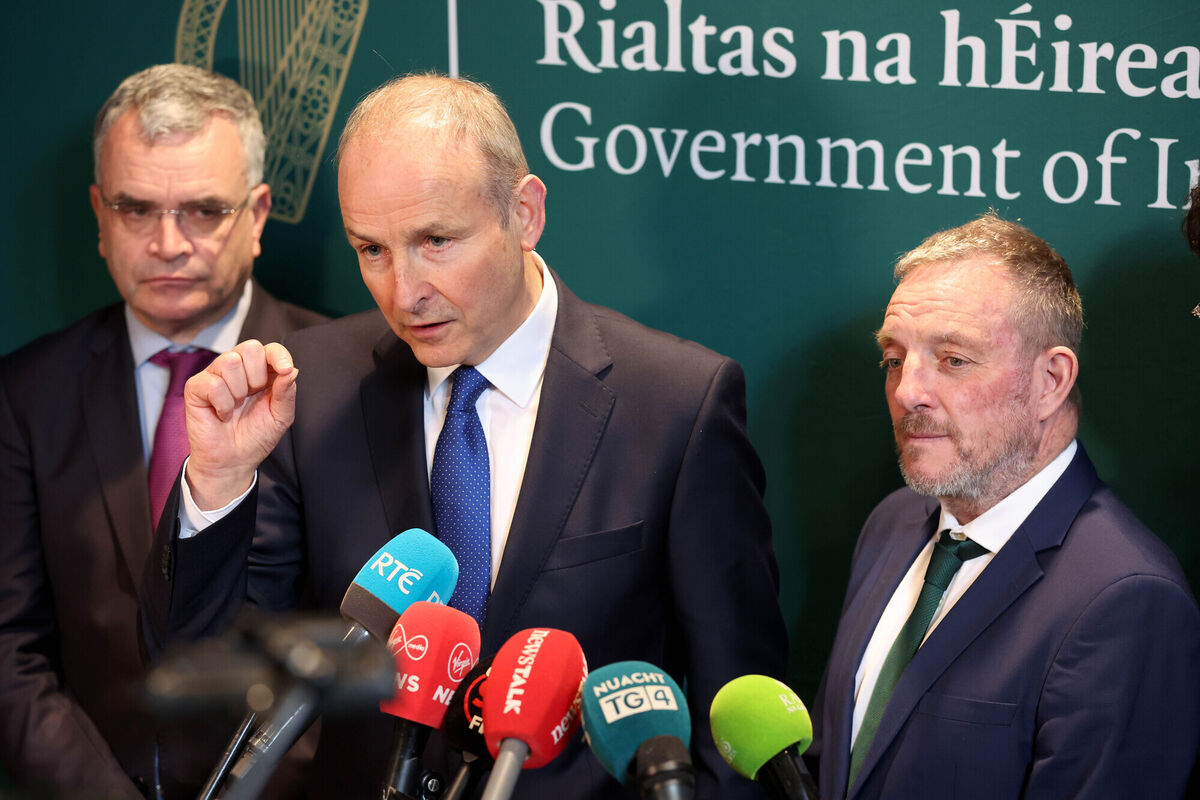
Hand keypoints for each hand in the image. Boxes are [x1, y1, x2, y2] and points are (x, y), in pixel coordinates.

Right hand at [183, 340, 297, 509]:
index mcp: (260, 372)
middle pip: (250, 348)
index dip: (278, 355)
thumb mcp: (280, 416)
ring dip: (238, 391)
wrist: (233, 462)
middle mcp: (237, 369)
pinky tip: (223, 414)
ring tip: (236, 407)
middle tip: (252, 397)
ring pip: (230, 361)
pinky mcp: (196, 388)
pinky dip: (223, 404)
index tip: (285, 369)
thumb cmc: (255, 437)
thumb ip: (287, 392)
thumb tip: (291, 370)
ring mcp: (214, 375)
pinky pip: (213, 384)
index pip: (269, 349)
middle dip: (257, 376)